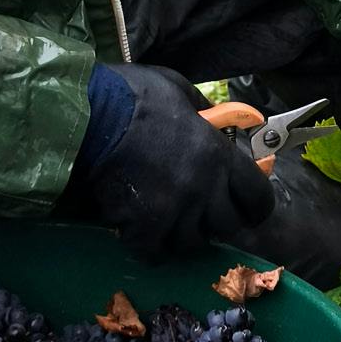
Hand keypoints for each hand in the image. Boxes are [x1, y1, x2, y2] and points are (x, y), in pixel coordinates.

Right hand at [79, 65, 273, 261]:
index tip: (243, 208)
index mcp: (218, 154)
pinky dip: (150, 247)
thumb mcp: (177, 89)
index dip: (253, 207)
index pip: (258, 198)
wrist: (82, 115)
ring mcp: (173, 208)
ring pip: (191, 243)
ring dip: (182, 236)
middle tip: (199, 214)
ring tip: (167, 224)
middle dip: (215, 222)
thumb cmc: (129, 95)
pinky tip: (141, 235)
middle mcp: (203, 187)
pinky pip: (155, 252)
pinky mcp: (142, 224)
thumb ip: (202, 111)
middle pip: (226, 226)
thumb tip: (216, 123)